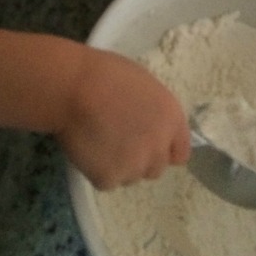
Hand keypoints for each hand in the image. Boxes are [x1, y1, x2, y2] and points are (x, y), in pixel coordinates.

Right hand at [55, 46, 190, 189]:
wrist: (75, 89)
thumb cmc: (108, 75)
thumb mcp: (145, 87)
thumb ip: (155, 113)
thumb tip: (150, 124)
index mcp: (172, 121)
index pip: (180, 153)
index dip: (165, 150)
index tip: (149, 144)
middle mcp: (158, 148)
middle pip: (156, 168)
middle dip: (141, 159)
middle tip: (120, 142)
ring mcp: (134, 167)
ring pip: (131, 177)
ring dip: (120, 166)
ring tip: (100, 142)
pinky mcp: (108, 179)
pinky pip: (106, 181)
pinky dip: (97, 170)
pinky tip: (88, 148)